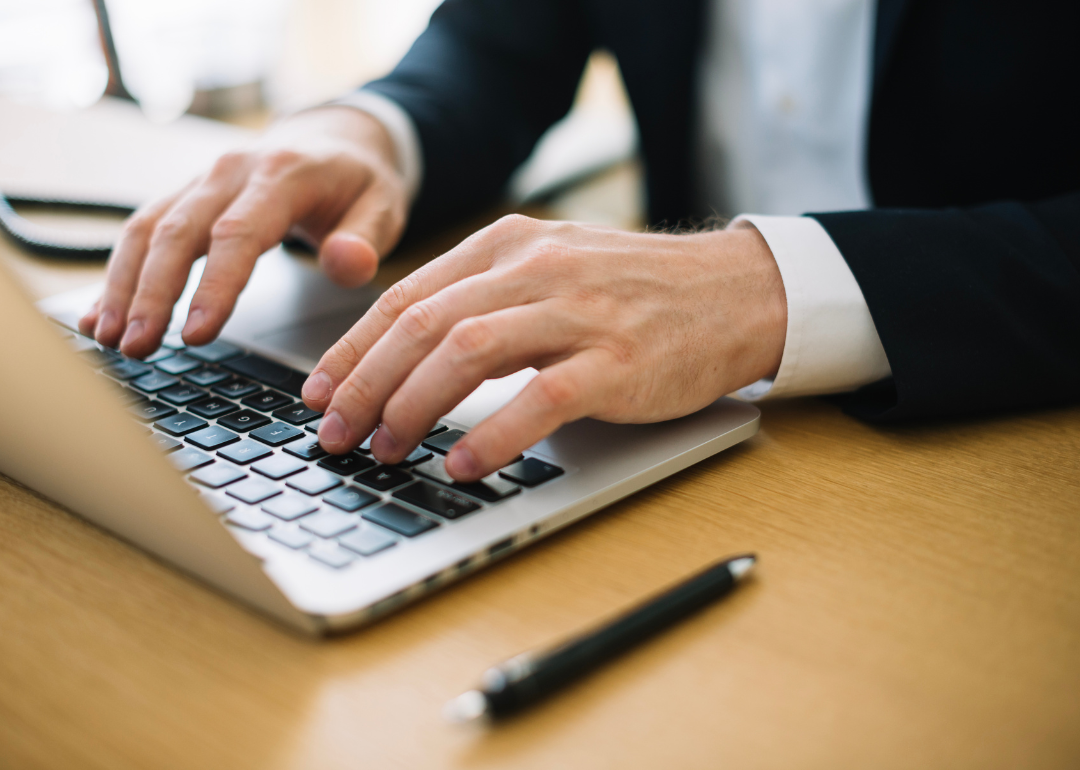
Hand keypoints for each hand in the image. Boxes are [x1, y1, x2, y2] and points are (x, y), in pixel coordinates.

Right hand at [79, 107, 407, 357]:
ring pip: (148, 227)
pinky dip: (120, 271)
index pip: (239, 233)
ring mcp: (203, 180)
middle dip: (152, 292)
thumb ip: (366, 238)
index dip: (215, 285)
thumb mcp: (384, 206)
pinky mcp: (187, 195)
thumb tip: (346, 263)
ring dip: (124, 284)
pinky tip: (102, 313)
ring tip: (108, 337)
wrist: (336, 139)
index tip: (197, 333)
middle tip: (136, 346)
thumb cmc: (360, 181)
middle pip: (179, 230)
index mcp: (283, 174)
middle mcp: (232, 171)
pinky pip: (144, 229)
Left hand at [301, 215, 786, 481]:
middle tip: (336, 435)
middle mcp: (535, 270)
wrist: (734, 291)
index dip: (351, 349)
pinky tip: (464, 463)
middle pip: (422, 324)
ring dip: (412, 407)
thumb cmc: (636, 290)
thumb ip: (483, 298)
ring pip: (466, 353)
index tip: (319, 393)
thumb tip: (404, 354)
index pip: (404, 296)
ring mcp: (578, 313)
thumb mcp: (551, 269)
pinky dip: (493, 434)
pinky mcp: (617, 361)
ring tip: (386, 450)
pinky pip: (539, 398)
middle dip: (365, 385)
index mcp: (509, 246)